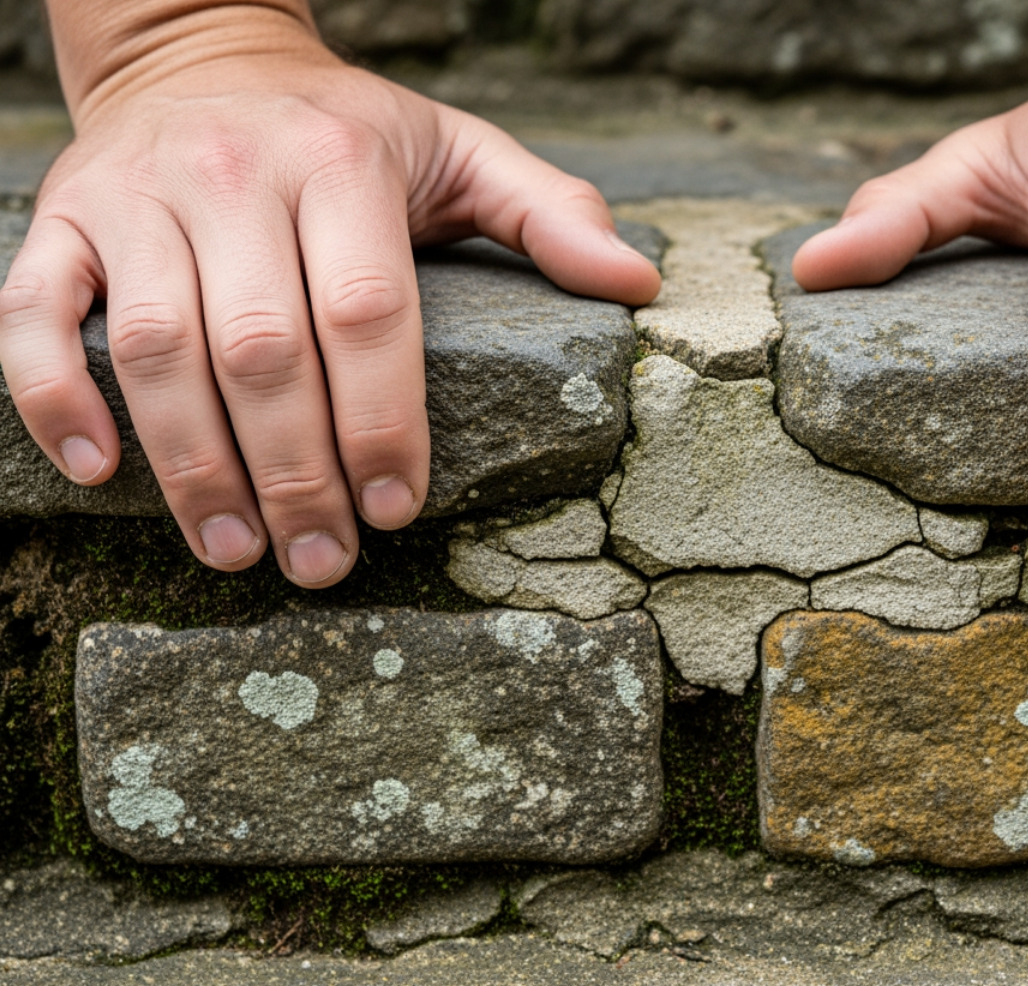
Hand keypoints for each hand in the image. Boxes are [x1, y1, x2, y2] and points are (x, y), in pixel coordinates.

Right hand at [0, 5, 659, 585]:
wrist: (201, 52)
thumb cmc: (346, 128)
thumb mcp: (458, 150)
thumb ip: (547, 213)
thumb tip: (639, 283)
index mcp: (341, 164)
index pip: (367, 312)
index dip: (384, 421)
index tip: (397, 507)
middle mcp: (232, 175)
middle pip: (262, 351)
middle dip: (296, 474)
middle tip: (323, 563)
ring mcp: (136, 198)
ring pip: (154, 351)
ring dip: (194, 468)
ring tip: (239, 553)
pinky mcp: (63, 218)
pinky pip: (32, 314)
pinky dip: (52, 396)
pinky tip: (97, 472)